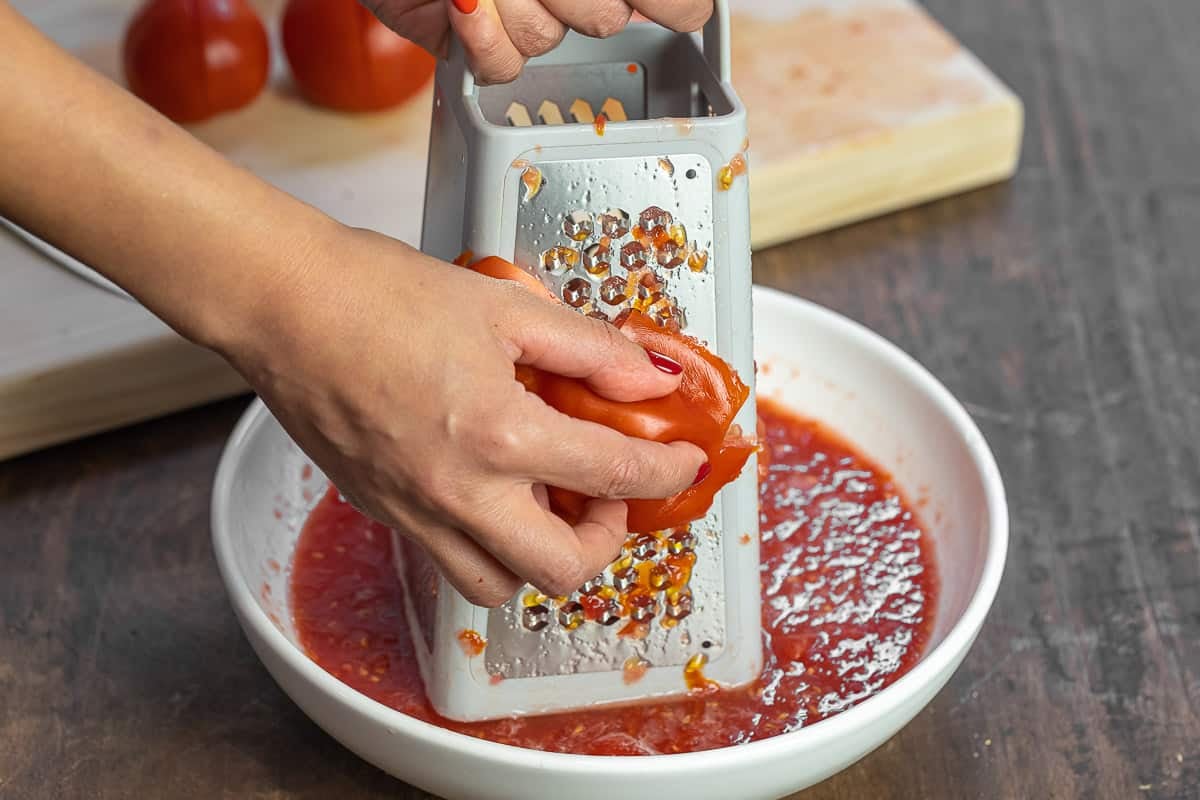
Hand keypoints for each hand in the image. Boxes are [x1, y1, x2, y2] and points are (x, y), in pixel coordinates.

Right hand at [232, 227, 705, 605]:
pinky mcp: (380, 510)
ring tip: (547, 499)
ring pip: (495, 585)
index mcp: (498, 437)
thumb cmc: (378, 294)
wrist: (284, 304)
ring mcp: (413, 512)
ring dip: (539, 556)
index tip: (682, 463)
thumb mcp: (507, 308)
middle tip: (608, 496)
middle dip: (605, 541)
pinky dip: (484, 539)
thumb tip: (649, 375)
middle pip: (559, 571)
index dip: (666, 472)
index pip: (613, 476)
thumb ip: (590, 350)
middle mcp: (457, 494)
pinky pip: (445, 556)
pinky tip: (488, 483)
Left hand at [361, 0, 712, 83]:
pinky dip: (480, 34)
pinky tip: (463, 0)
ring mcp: (528, 16)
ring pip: (549, 38)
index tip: (675, 9)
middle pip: (607, 19)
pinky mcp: (477, 46)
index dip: (674, 6)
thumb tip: (685, 6)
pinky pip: (502, 66)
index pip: (678, 2)